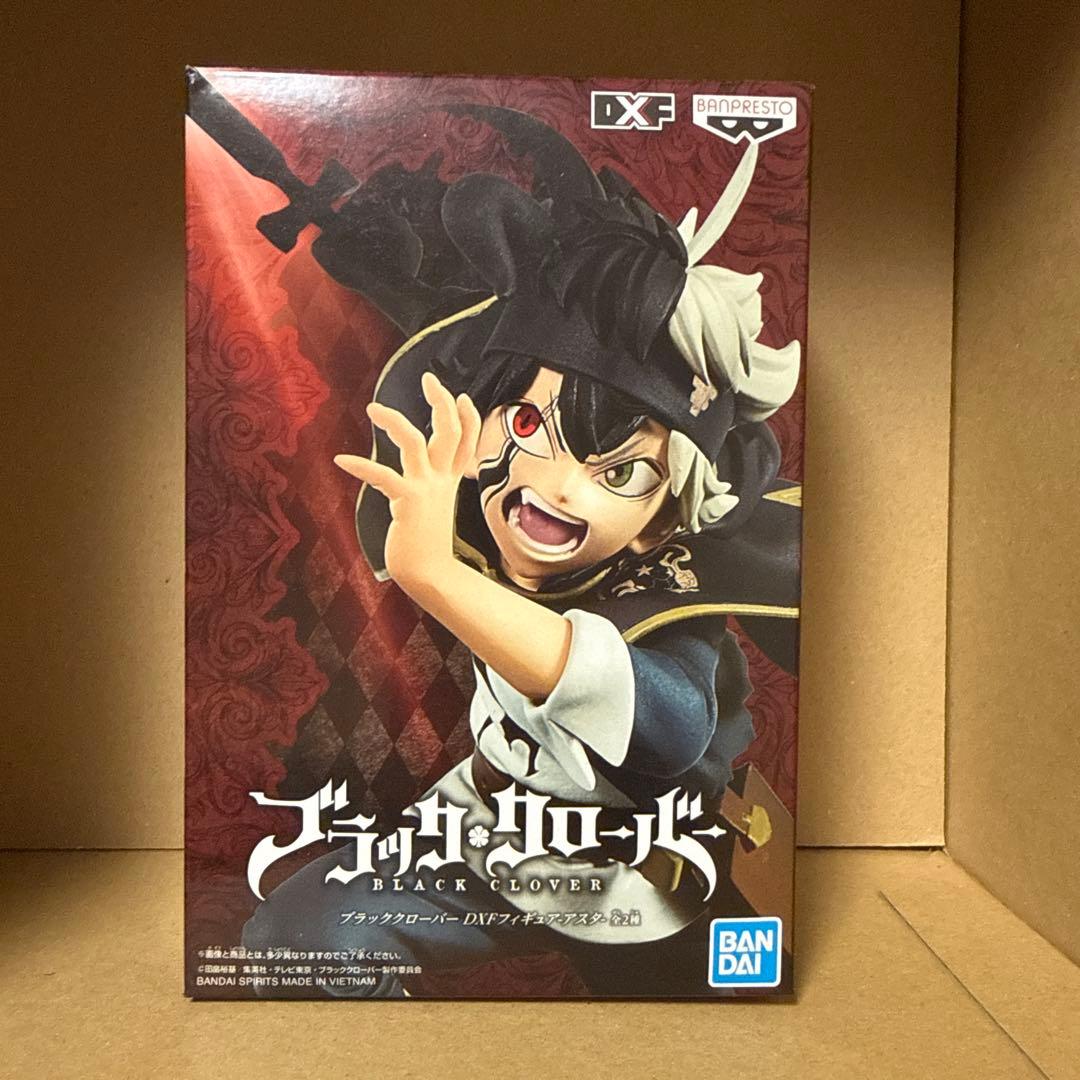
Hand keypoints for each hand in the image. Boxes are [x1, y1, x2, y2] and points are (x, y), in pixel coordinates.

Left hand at [334, 372, 480, 593]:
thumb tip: (418, 482)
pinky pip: (383, 476)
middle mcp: (441, 480)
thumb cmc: (425, 545)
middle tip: (429, 378)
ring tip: (372, 408)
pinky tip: (341, 460)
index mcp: (449, 481)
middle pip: (449, 431)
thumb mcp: (434, 509)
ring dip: (393, 421)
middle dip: (442, 401)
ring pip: (414, 442)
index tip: (462, 396)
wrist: (429, 574)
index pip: (467, 442)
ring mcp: (426, 489)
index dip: (468, 417)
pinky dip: (361, 466)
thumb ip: (431, 490)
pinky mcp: (407, 502)